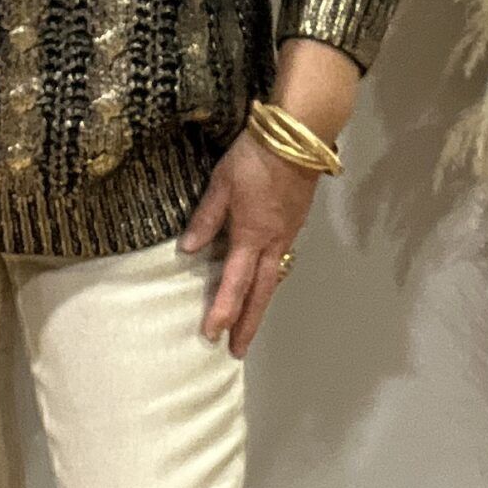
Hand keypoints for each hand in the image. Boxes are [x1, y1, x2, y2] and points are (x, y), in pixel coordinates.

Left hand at [177, 126, 319, 358]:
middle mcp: (273, 243)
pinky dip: (270, 281)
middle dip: (249, 324)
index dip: (223, 311)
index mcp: (251, 236)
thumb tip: (189, 250)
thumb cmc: (254, 159)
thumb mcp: (221, 184)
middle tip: (238, 350)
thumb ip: (206, 218)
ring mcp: (288, 234)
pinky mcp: (296, 223)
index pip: (234, 284)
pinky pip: (281, 261)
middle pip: (261, 293)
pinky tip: (264, 282)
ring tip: (249, 323)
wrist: (298, 137)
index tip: (212, 335)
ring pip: (274, 279)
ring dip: (261, 305)